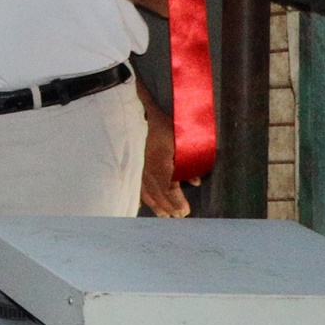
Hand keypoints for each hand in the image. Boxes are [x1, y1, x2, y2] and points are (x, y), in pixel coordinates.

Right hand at [142, 102, 191, 218]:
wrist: (132, 108)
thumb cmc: (160, 121)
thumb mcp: (180, 137)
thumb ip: (189, 160)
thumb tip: (196, 181)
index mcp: (159, 160)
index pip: (168, 187)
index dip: (176, 201)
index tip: (185, 212)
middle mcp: (144, 166)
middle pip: (156, 192)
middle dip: (168, 206)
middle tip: (179, 217)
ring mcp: (134, 164)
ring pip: (144, 189)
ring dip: (155, 204)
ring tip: (165, 215)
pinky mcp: (128, 162)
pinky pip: (134, 182)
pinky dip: (140, 195)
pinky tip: (144, 203)